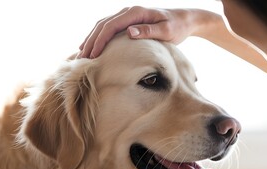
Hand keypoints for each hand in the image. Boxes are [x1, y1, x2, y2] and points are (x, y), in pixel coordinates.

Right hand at [79, 6, 196, 58]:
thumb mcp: (166, 31)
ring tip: (82, 54)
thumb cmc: (177, 27)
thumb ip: (148, 31)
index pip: (111, 26)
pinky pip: (108, 28)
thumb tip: (129, 32)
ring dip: (91, 39)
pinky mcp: (128, 21)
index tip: (93, 54)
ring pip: (102, 25)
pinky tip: (91, 46)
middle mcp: (129, 12)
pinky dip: (97, 37)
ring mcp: (127, 16)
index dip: (100, 40)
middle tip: (82, 58)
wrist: (184, 20)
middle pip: (103, 25)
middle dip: (91, 41)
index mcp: (136, 13)